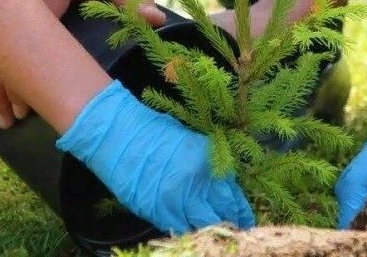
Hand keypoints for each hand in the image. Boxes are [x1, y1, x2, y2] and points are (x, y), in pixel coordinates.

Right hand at [57, 81, 255, 233]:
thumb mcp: (192, 142)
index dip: (241, 211)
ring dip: (209, 230)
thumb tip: (221, 187)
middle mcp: (196, 184)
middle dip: (230, 224)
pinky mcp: (156, 210)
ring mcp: (175, 200)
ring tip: (214, 233)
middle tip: (237, 232)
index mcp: (208, 162)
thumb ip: (208, 165)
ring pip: (201, 227)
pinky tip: (190, 229)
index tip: (246, 220)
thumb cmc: (155, 131)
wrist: (119, 134)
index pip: (232, 195)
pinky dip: (185, 230)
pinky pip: (178, 228)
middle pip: (221, 215)